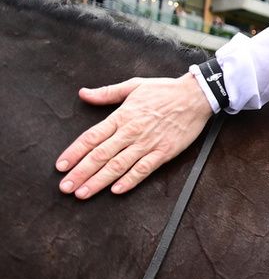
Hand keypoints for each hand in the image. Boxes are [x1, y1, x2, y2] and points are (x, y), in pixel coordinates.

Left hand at [56, 74, 213, 198]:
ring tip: (83, 193)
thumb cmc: (165, 90)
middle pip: (100, 155)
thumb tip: (84, 93)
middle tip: (66, 187)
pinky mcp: (164, 152)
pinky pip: (144, 169)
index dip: (74, 152)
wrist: (196, 95)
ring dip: (99, 181)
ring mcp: (148, 143)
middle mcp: (132, 131)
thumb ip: (107, 93)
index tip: (61, 166)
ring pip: (118, 165)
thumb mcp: (134, 85)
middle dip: (81, 173)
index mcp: (122, 116)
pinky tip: (116, 190)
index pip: (91, 137)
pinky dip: (130, 180)